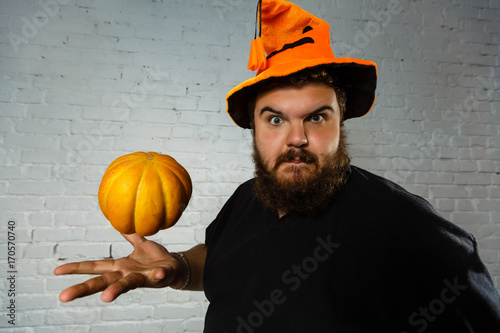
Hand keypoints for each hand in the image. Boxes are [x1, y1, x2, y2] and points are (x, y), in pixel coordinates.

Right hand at [54, 233, 184, 302]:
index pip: (93, 267)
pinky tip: (158, 274)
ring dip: (117, 290)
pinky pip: (158, 276)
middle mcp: (126, 275)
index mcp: (119, 267)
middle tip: (64, 296)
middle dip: (83, 289)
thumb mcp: (141, 244)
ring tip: (106, 298)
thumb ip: (130, 235)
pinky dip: (158, 275)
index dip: (75, 268)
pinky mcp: (158, 278)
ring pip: (126, 284)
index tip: (56, 270)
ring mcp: (141, 278)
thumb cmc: (155, 259)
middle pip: (101, 282)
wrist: (176, 268)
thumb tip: (118, 221)